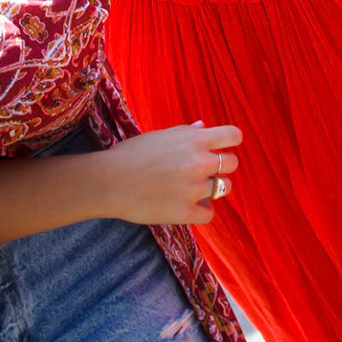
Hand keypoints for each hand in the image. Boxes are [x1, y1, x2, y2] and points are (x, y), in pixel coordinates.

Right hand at [97, 123, 241, 226]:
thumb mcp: (159, 136)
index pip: (233, 136)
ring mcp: (194, 189)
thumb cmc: (130, 155)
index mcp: (194, 140)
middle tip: (203, 171)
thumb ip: (185, 133)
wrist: (108, 182)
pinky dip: (202, 211)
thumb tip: (203, 127)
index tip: (222, 147)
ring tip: (194, 189)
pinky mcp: (186, 213)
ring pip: (223, 189)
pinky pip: (209, 214)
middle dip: (220, 166)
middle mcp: (199, 163)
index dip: (230, 141)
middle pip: (232, 164)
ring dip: (212, 188)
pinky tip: (190, 206)